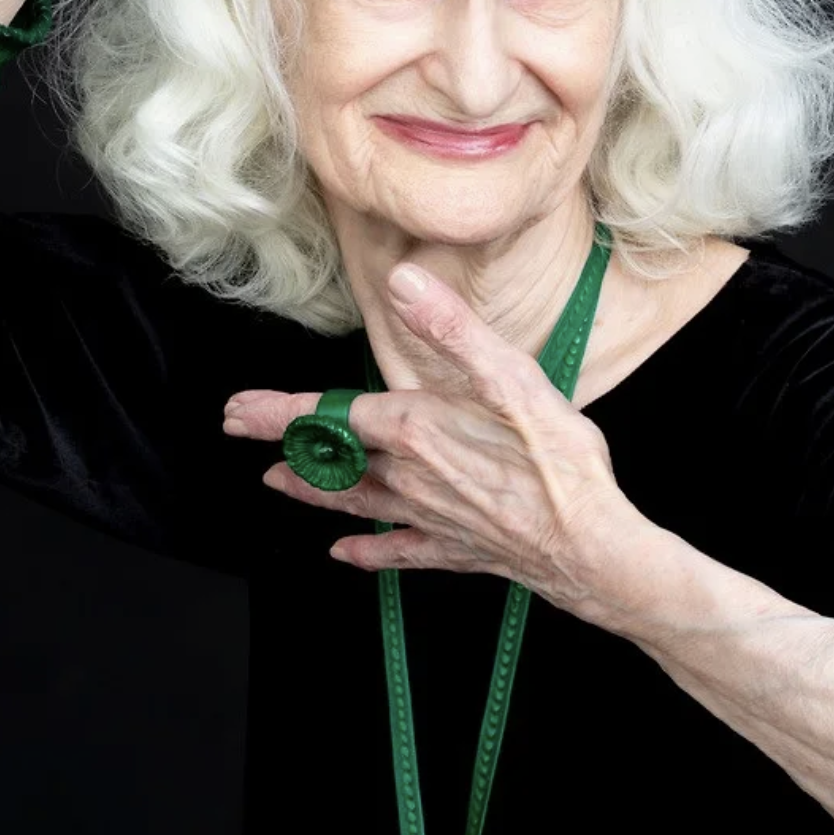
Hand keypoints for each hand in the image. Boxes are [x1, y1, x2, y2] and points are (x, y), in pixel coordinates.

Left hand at [223, 261, 646, 616]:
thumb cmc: (559, 464)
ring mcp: (428, 518)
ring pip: (353, 502)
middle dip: (281, 444)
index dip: (278, 412)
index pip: (329, 417)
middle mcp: (410, 477)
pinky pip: (397, 552)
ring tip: (276, 483)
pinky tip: (345, 553)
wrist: (595, 550)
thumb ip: (452, 329)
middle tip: (239, 434)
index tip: (238, 409)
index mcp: (416, 430)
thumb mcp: (512, 378)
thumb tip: (403, 281)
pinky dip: (366, 551)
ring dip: (312, 492)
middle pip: (330, 459)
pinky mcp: (453, 550)